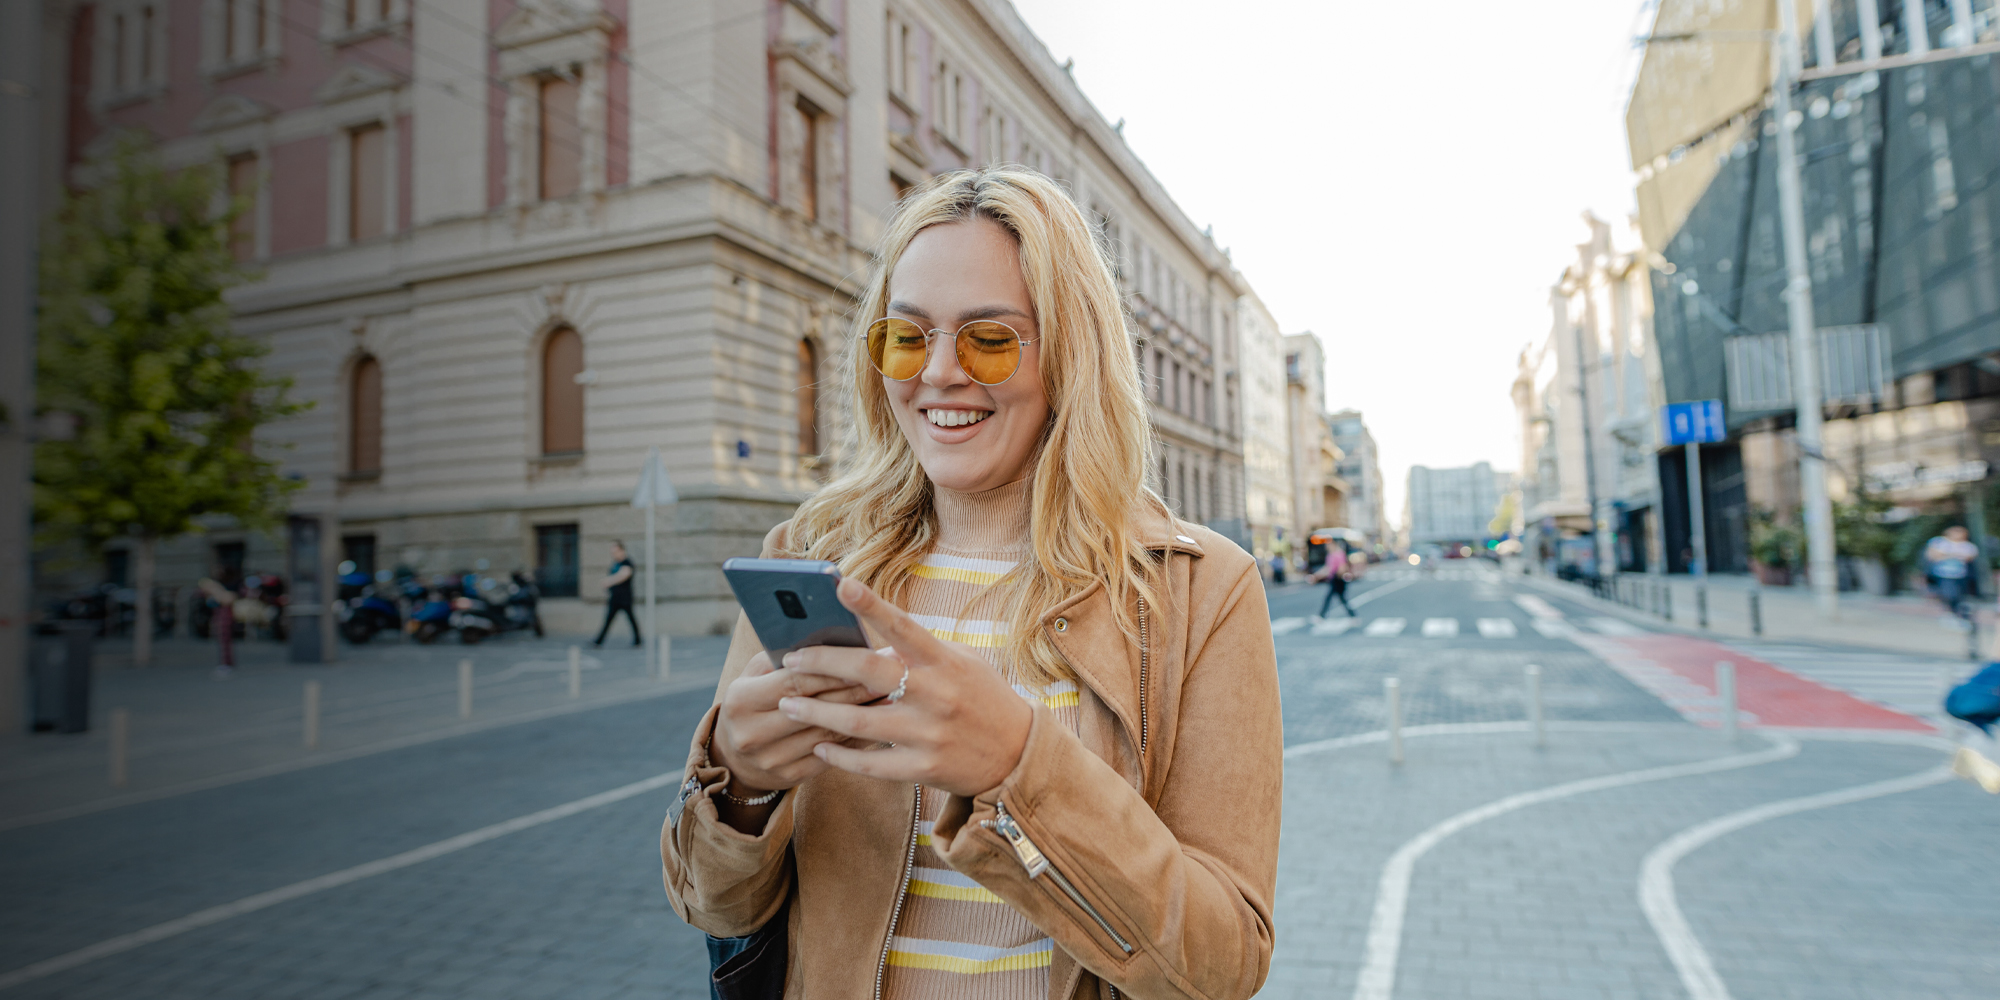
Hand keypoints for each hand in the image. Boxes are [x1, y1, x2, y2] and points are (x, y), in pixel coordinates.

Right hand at [709, 649, 876, 797]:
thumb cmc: (754, 701)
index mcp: (740, 701)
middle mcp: (751, 733)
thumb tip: (825, 640)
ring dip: (862, 715)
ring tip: (890, 697)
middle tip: (886, 676)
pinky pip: (831, 756)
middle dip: (853, 691)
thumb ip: (782, 659)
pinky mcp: (789, 777)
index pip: (794, 682)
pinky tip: (878, 724)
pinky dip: (857, 740)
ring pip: (826, 734)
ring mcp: (771, 759)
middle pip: (814, 708)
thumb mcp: (755, 676)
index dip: (831, 670)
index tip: (863, 658)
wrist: (737, 757)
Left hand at [777, 578, 1032, 797]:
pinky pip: (870, 764)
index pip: (903, 625)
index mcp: (945, 661)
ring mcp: (929, 733)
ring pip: (858, 721)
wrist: (1019, 756)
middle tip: (791, 660)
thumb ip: (919, 653)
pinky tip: (819, 747)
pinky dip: (840, 756)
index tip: (839, 583)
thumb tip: (868, 642)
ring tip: (787, 703)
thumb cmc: (983, 700)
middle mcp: (936, 694)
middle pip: (868, 672)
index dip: (871, 603)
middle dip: (823, 663)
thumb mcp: (962, 664)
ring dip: (816, 712)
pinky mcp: (924, 768)